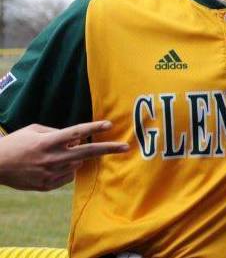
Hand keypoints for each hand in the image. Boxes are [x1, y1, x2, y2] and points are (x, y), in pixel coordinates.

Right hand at [0, 121, 128, 190]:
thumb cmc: (16, 143)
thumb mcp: (34, 130)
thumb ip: (57, 132)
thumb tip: (77, 139)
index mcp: (48, 141)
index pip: (76, 133)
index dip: (93, 128)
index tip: (109, 125)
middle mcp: (52, 158)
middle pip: (87, 153)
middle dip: (108, 149)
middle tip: (126, 147)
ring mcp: (50, 173)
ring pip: (77, 164)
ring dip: (73, 158)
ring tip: (53, 156)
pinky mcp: (48, 185)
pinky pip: (68, 176)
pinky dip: (65, 169)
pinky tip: (49, 166)